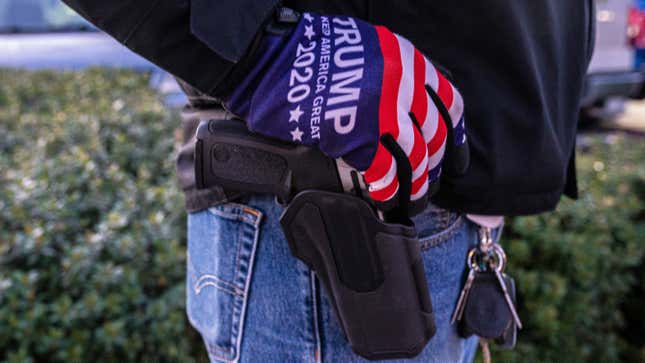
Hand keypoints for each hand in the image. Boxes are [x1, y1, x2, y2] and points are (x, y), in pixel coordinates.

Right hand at [225, 11, 468, 211]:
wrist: (271, 58)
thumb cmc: (310, 52)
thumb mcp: (365, 47)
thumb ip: (391, 74)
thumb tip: (404, 106)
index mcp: (407, 62)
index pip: (449, 105)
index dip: (455, 136)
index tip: (453, 155)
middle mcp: (403, 86)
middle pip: (435, 138)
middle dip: (435, 167)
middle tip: (430, 183)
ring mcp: (383, 112)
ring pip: (416, 160)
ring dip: (416, 187)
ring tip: (412, 201)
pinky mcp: (358, 138)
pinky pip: (384, 173)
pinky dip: (388, 192)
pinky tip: (386, 200)